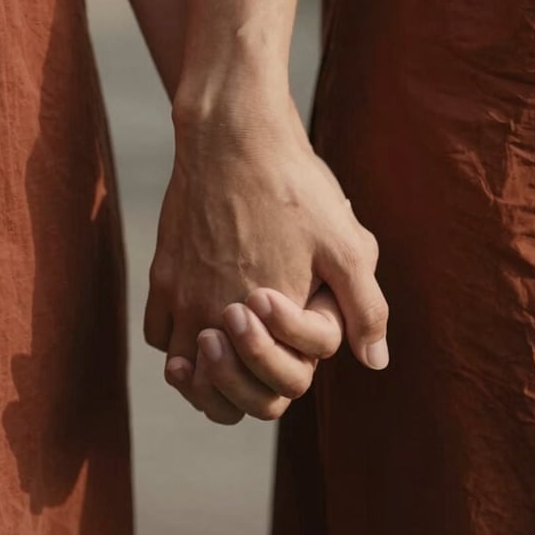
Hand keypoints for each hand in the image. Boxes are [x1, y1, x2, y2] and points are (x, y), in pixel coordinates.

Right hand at [145, 91, 388, 416]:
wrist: (232, 135)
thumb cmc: (294, 186)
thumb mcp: (347, 245)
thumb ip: (365, 309)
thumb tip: (375, 361)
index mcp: (266, 323)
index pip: (272, 396)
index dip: (288, 375)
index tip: (294, 337)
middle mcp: (214, 317)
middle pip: (220, 398)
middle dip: (245, 385)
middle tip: (262, 350)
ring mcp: (181, 298)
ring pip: (183, 370)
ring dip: (207, 370)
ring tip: (228, 343)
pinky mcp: (162, 273)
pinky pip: (158, 332)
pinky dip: (177, 337)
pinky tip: (201, 313)